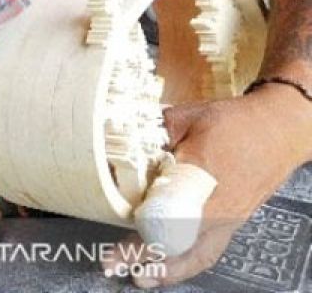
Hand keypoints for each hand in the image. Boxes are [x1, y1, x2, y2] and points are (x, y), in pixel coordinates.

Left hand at [113, 84, 311, 287]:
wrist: (277, 131)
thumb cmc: (236, 123)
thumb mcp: (189, 117)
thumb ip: (154, 130)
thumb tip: (123, 136)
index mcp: (203, 181)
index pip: (167, 220)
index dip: (141, 237)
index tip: (116, 249)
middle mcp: (218, 208)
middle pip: (179, 246)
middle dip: (146, 259)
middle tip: (115, 265)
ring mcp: (228, 219)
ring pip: (197, 256)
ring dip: (168, 269)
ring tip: (141, 277)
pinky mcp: (233, 222)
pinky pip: (209, 251)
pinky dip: (187, 263)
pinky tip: (169, 267)